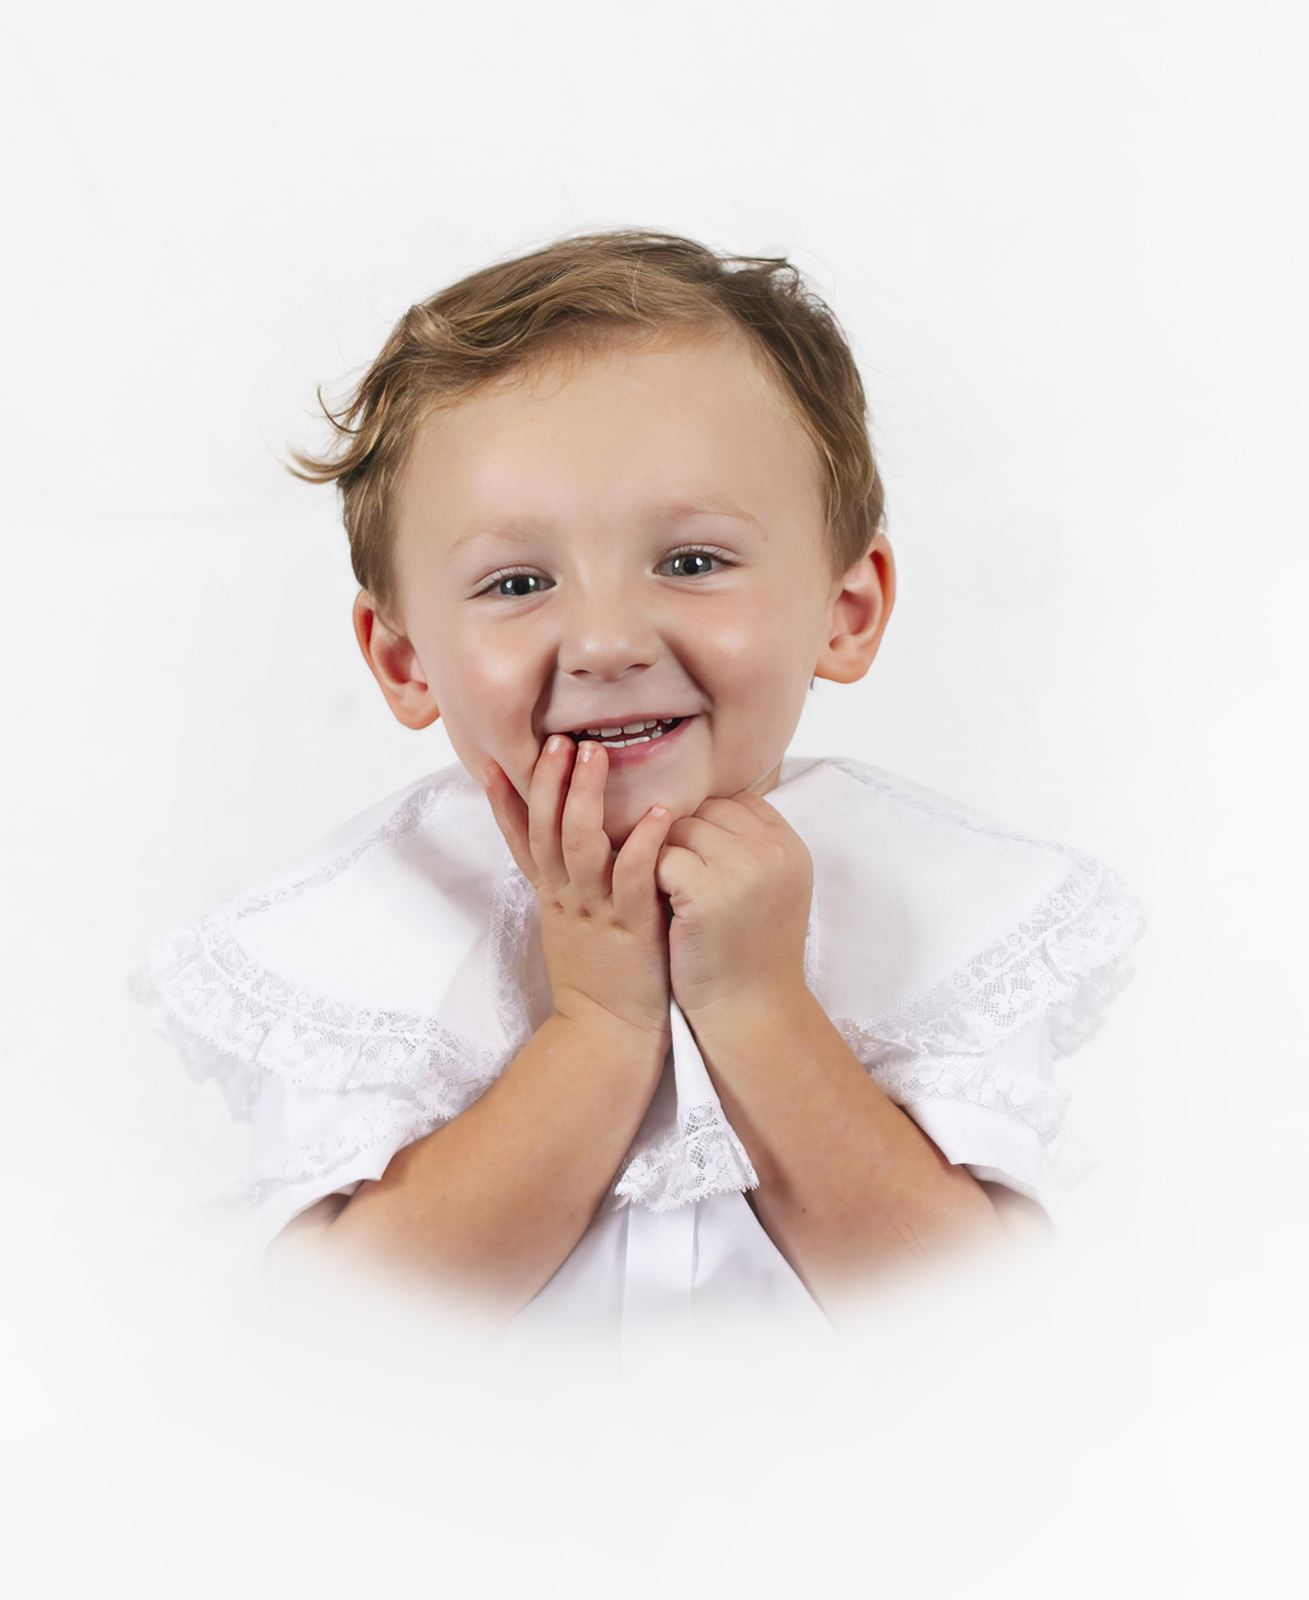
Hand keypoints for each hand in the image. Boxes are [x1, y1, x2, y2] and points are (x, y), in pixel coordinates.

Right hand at [485, 737, 676, 1038]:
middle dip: (549, 782)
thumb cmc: (599, 980)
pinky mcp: (632, 928)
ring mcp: (597, 912)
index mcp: (551, 896)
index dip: (506, 800)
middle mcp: (566, 899)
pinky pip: (635, 879)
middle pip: (547, 831)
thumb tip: (568, 850)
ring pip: (583, 846)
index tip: (494, 761)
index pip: (520, 840)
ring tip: (596, 756)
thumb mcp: (569, 928)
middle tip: (557, 740)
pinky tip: (660, 813)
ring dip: (588, 798)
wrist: (606, 1037)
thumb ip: (567, 887)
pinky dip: (644, 843)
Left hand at [655, 793, 812, 1022]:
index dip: (709, 827)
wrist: (751, 1012)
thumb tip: (697, 809)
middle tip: (678, 881)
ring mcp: (740, 868)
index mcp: (789, 846)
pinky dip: (651, 880)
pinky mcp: (705, 890)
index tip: (701, 862)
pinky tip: (660, 907)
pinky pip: (659, 857)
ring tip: (670, 896)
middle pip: (704, 811)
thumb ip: (748, 847)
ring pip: (677, 829)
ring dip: (664, 859)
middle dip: (684, 842)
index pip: (736, 803)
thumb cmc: (750, 953)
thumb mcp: (769, 890)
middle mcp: (771, 850)